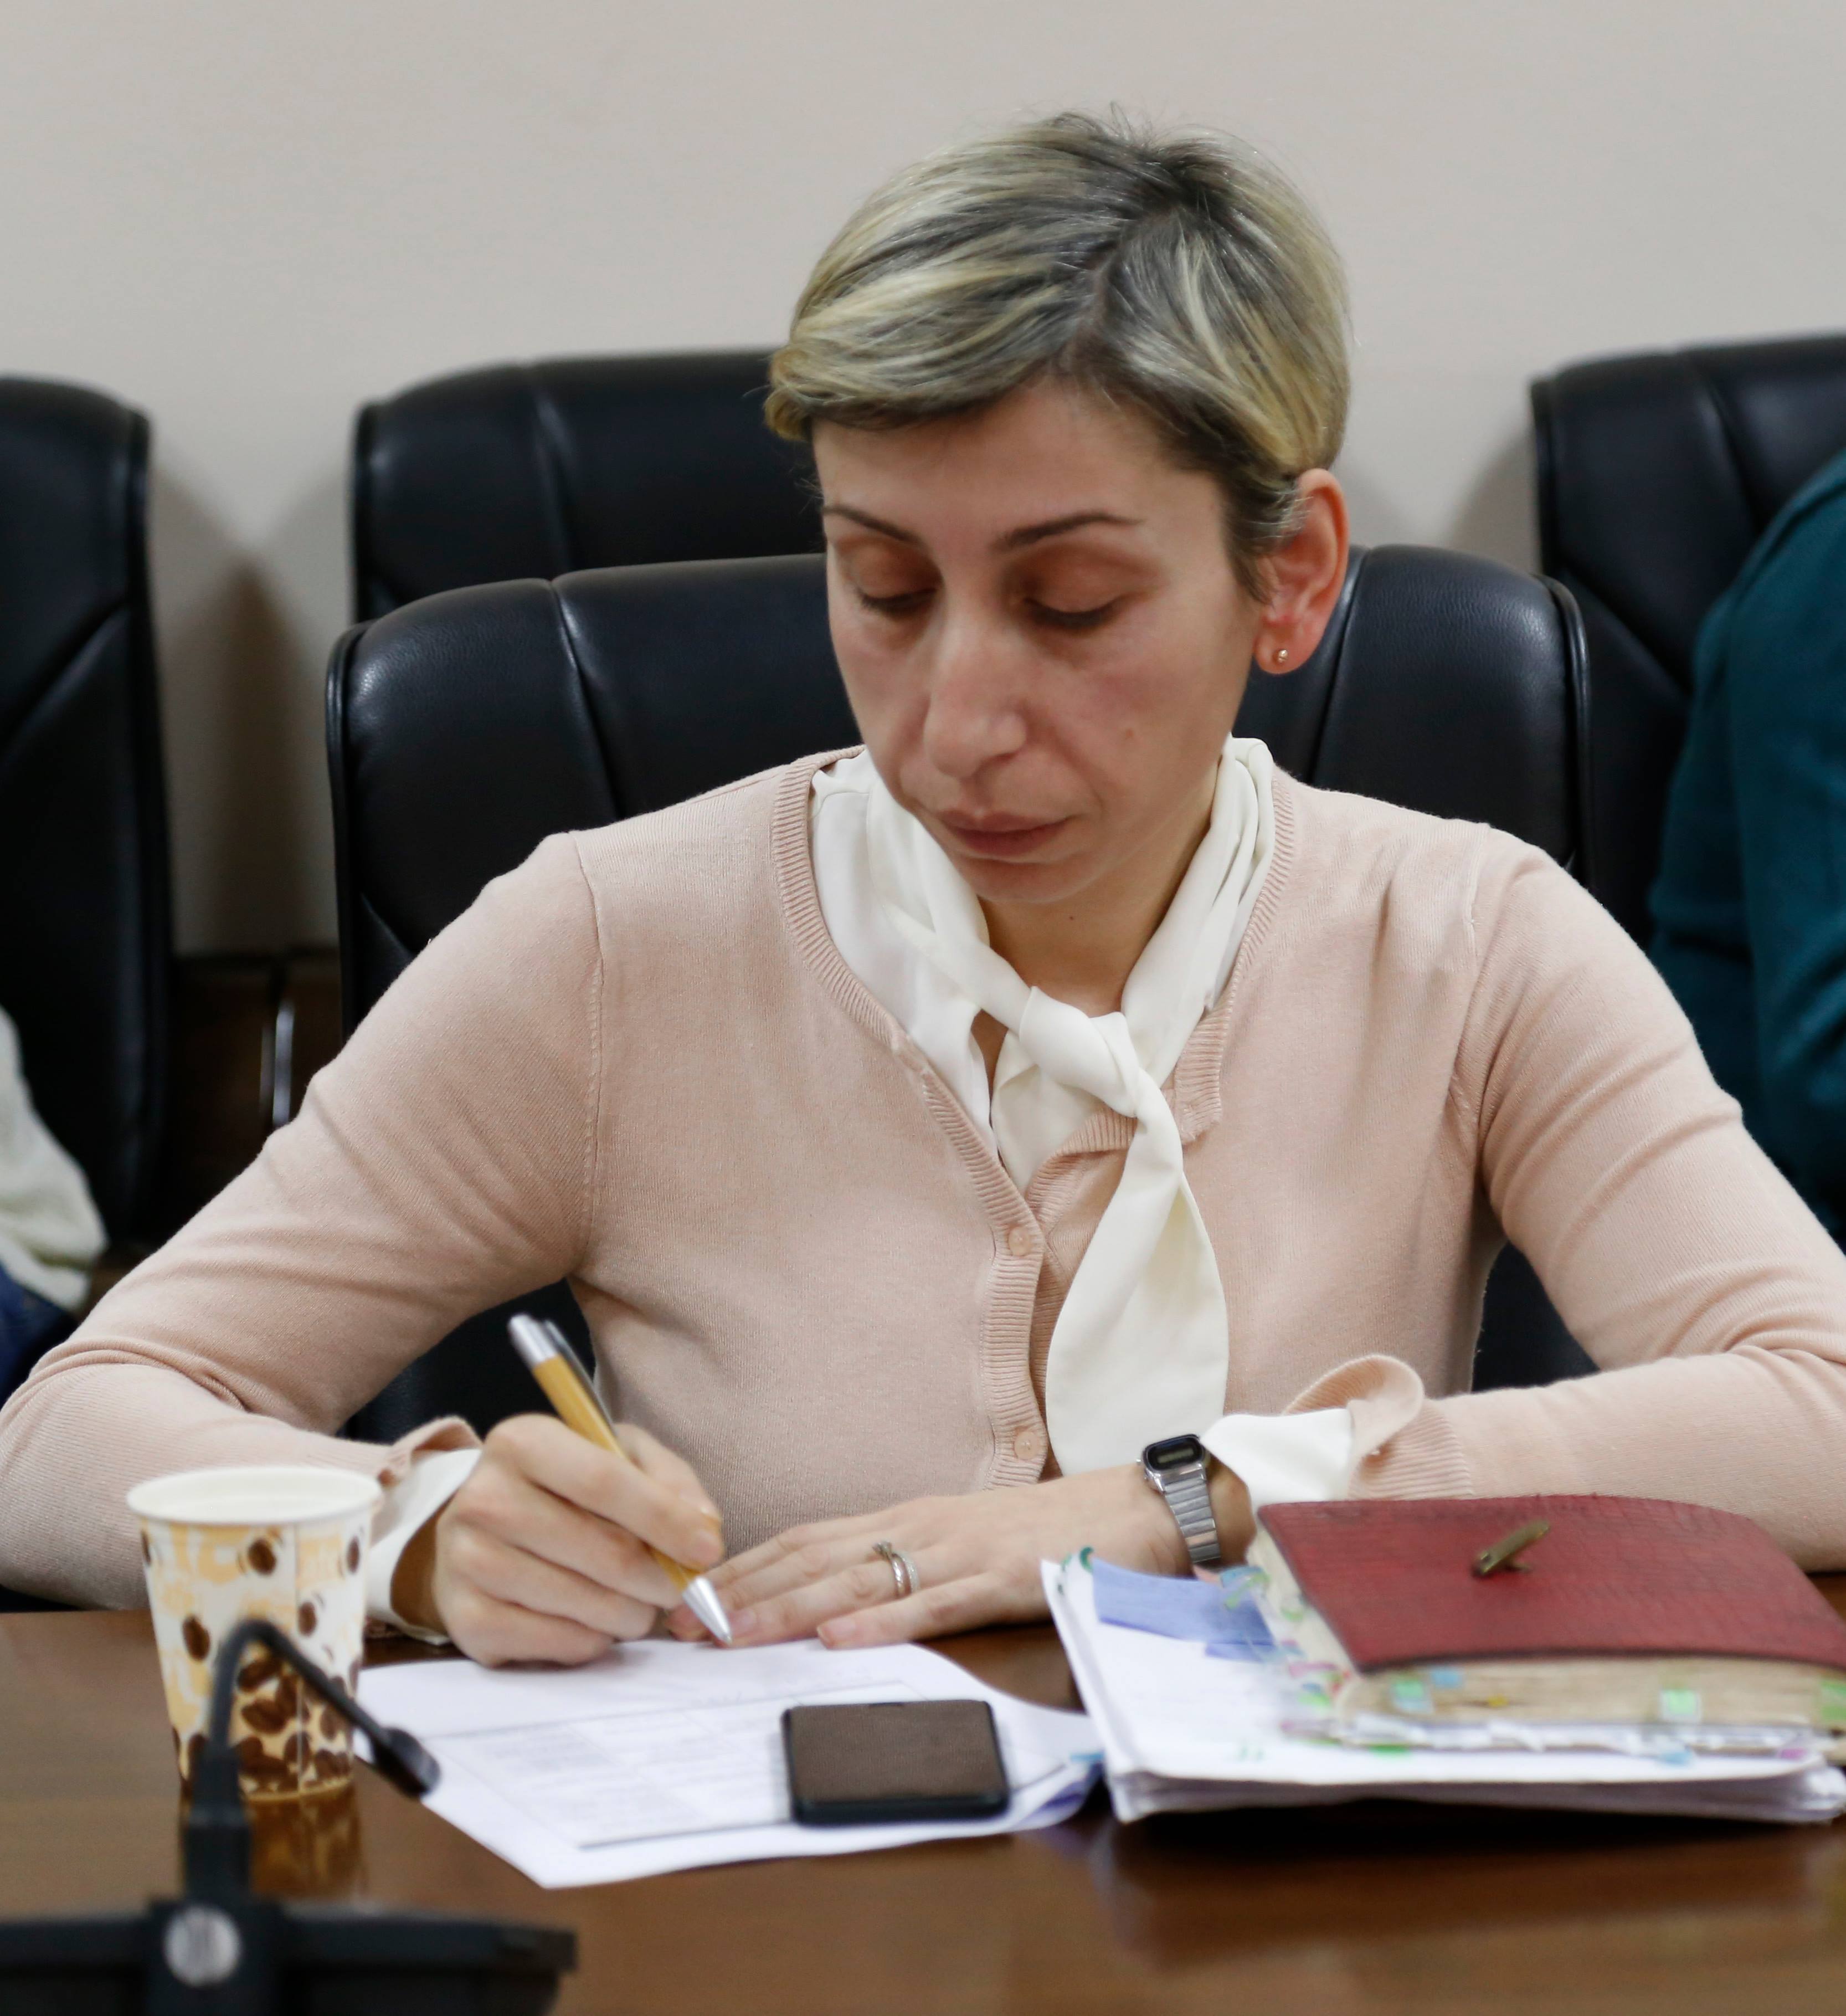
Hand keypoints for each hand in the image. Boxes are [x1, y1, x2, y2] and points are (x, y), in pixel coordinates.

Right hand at [398, 1415, 724, 1665]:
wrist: (480, 1535)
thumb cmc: (564, 1491)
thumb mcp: (618, 1456)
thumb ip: (669, 1480)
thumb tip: (704, 1528)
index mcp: (522, 1442)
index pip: (604, 1482)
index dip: (666, 1519)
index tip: (708, 1550)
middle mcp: (483, 1498)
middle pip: (604, 1551)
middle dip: (660, 1577)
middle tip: (679, 1587)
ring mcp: (467, 1562)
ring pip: (586, 1603)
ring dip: (632, 1612)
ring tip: (638, 1602)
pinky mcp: (467, 1620)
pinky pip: (560, 1642)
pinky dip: (596, 1639)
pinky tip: (594, 1620)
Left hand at [679, 1460, 1251, 1650]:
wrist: (1140, 1509)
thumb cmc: (1049, 1529)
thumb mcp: (962, 1543)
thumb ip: (904, 1567)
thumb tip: (835, 1602)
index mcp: (906, 1519)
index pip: (804, 1540)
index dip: (742, 1569)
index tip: (685, 1598)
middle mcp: (919, 1525)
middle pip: (813, 1557)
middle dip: (741, 1592)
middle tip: (677, 1624)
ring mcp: (959, 1549)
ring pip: (858, 1579)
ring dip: (789, 1608)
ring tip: (732, 1633)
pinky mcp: (1002, 1576)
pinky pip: (934, 1603)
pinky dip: (882, 1621)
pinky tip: (839, 1639)